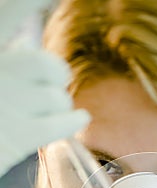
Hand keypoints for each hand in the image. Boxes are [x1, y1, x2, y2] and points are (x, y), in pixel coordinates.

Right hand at [0, 0, 89, 177]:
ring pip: (57, 97)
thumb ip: (2, 55)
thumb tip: (27, 42)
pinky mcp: (20, 136)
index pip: (8, 13)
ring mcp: (6, 105)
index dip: (32, 3)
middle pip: (45, 63)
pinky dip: (74, 119)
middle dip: (57, 74)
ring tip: (48, 111)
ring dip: (60, 104)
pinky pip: (63, 122)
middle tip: (57, 82)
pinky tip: (80, 117)